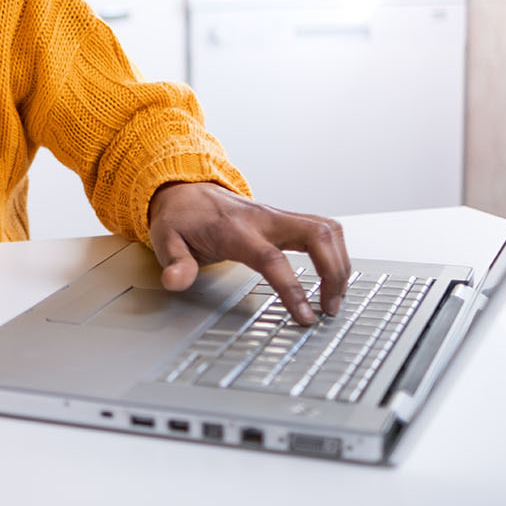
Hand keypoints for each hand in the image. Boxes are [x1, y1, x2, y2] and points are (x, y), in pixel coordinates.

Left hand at [147, 182, 349, 325]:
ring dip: (340, 263)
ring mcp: (278, 217)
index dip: (292, 288)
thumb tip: (176, 281)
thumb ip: (175, 263)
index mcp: (236, 229)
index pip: (272, 259)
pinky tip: (334, 275)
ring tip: (336, 298)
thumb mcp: (165, 240)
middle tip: (331, 308)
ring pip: (327, 229)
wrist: (184, 189)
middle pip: (316, 235)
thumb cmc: (180, 218)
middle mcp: (264, 219)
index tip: (306, 315)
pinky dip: (336, 252)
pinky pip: (323, 230)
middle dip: (334, 272)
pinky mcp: (286, 220)